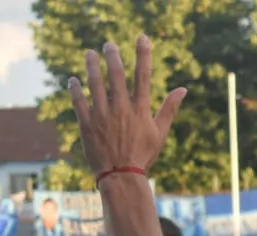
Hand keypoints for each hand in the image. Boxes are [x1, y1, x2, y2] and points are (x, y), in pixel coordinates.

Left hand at [68, 36, 185, 178]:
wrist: (121, 176)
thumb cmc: (143, 155)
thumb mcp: (160, 132)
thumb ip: (169, 108)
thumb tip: (183, 90)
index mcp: (140, 110)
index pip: (143, 76)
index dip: (143, 55)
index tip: (142, 38)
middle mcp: (121, 109)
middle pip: (117, 75)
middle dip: (113, 56)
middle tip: (109, 44)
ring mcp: (102, 115)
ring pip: (95, 83)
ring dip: (92, 66)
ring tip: (90, 54)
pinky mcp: (86, 124)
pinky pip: (78, 101)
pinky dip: (75, 88)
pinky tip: (73, 79)